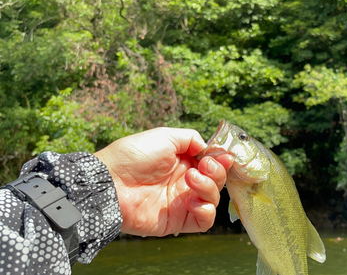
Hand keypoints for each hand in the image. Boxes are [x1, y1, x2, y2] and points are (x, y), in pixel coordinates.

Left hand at [94, 127, 232, 236]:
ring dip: (209, 187)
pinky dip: (206, 211)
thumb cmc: (134, 155)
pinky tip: (191, 200)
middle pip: (217, 181)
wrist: (111, 182)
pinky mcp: (178, 220)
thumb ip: (191, 139)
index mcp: (183, 163)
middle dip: (217, 172)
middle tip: (203, 166)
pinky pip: (204, 221)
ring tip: (190, 179)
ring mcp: (182, 202)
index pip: (213, 164)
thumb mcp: (165, 137)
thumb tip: (209, 149)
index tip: (223, 156)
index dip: (221, 161)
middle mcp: (185, 182)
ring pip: (214, 199)